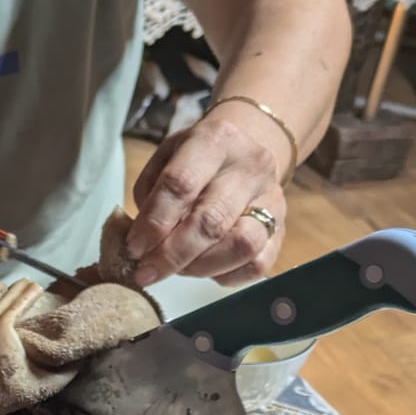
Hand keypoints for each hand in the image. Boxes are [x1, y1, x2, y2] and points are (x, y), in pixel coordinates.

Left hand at [123, 100, 289, 286]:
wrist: (246, 149)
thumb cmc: (196, 160)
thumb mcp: (165, 159)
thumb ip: (149, 195)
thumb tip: (140, 242)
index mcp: (215, 140)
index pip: (180, 184)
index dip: (153, 222)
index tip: (133, 248)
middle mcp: (250, 166)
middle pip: (211, 220)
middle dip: (171, 254)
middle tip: (146, 271)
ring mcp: (272, 198)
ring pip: (241, 245)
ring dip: (200, 267)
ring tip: (177, 269)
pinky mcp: (282, 228)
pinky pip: (257, 264)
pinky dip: (225, 275)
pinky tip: (204, 269)